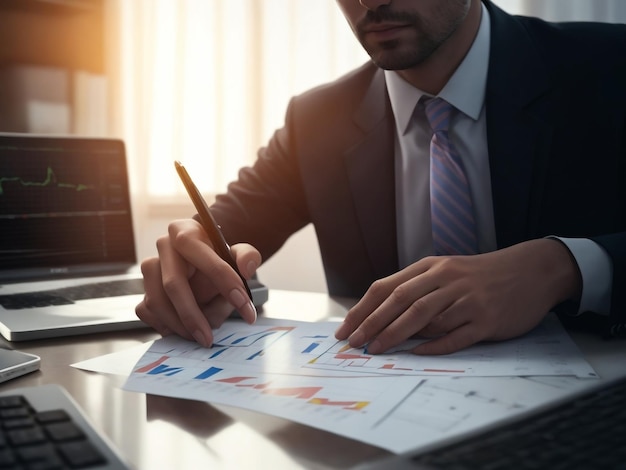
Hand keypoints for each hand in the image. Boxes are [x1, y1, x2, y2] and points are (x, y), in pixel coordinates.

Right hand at [135, 218, 260, 346]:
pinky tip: (185, 330)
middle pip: (172, 284)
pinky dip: (166, 325)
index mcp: (185, 231)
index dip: (224, 280)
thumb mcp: (239, 253)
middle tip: (209, 338)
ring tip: (202, 336)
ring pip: (157, 302)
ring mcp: (150, 268)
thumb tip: (246, 268)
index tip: (244, 304)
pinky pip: (147, 311)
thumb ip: (248, 256)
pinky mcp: (143, 288)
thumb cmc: (220, 258)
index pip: (202, 255)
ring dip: (179, 325)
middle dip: (192, 315)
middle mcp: (163, 247)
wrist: (202, 264)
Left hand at [334, 239, 581, 354]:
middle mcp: (446, 280)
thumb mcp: (447, 272)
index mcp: (431, 267)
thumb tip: (384, 318)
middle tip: (354, 343)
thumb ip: (418, 290)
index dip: (364, 309)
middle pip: (402, 301)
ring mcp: (467, 299)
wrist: (531, 271)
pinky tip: (417, 354)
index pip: (387, 287)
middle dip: (373, 323)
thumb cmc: (481, 275)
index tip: (346, 328)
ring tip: (377, 349)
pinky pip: (455, 335)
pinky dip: (434, 345)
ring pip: (425, 317)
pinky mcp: (487, 319)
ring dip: (397, 334)